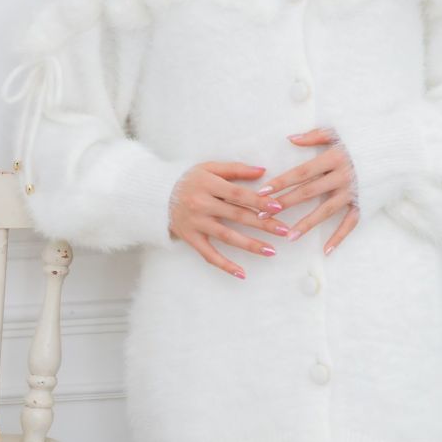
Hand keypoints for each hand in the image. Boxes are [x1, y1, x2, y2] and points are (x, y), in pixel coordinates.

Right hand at [168, 161, 291, 279]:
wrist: (157, 195)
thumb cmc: (189, 179)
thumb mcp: (209, 167)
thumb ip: (235, 169)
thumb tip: (262, 171)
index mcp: (208, 184)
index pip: (238, 194)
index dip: (258, 201)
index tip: (278, 207)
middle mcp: (202, 204)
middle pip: (237, 215)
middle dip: (263, 224)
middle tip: (284, 231)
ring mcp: (196, 223)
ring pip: (227, 237)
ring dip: (250, 245)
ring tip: (272, 251)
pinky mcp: (190, 238)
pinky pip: (209, 255)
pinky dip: (225, 265)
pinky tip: (242, 273)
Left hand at [258, 127, 359, 254]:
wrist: (401, 149)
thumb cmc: (368, 136)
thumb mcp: (341, 130)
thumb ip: (315, 135)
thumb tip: (291, 139)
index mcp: (335, 157)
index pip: (302, 172)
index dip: (282, 182)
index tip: (263, 191)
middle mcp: (343, 176)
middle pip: (309, 192)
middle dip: (285, 204)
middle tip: (264, 215)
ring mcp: (354, 192)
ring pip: (326, 211)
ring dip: (307, 224)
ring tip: (289, 236)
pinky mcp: (365, 203)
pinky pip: (351, 223)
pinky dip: (339, 237)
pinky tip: (325, 250)